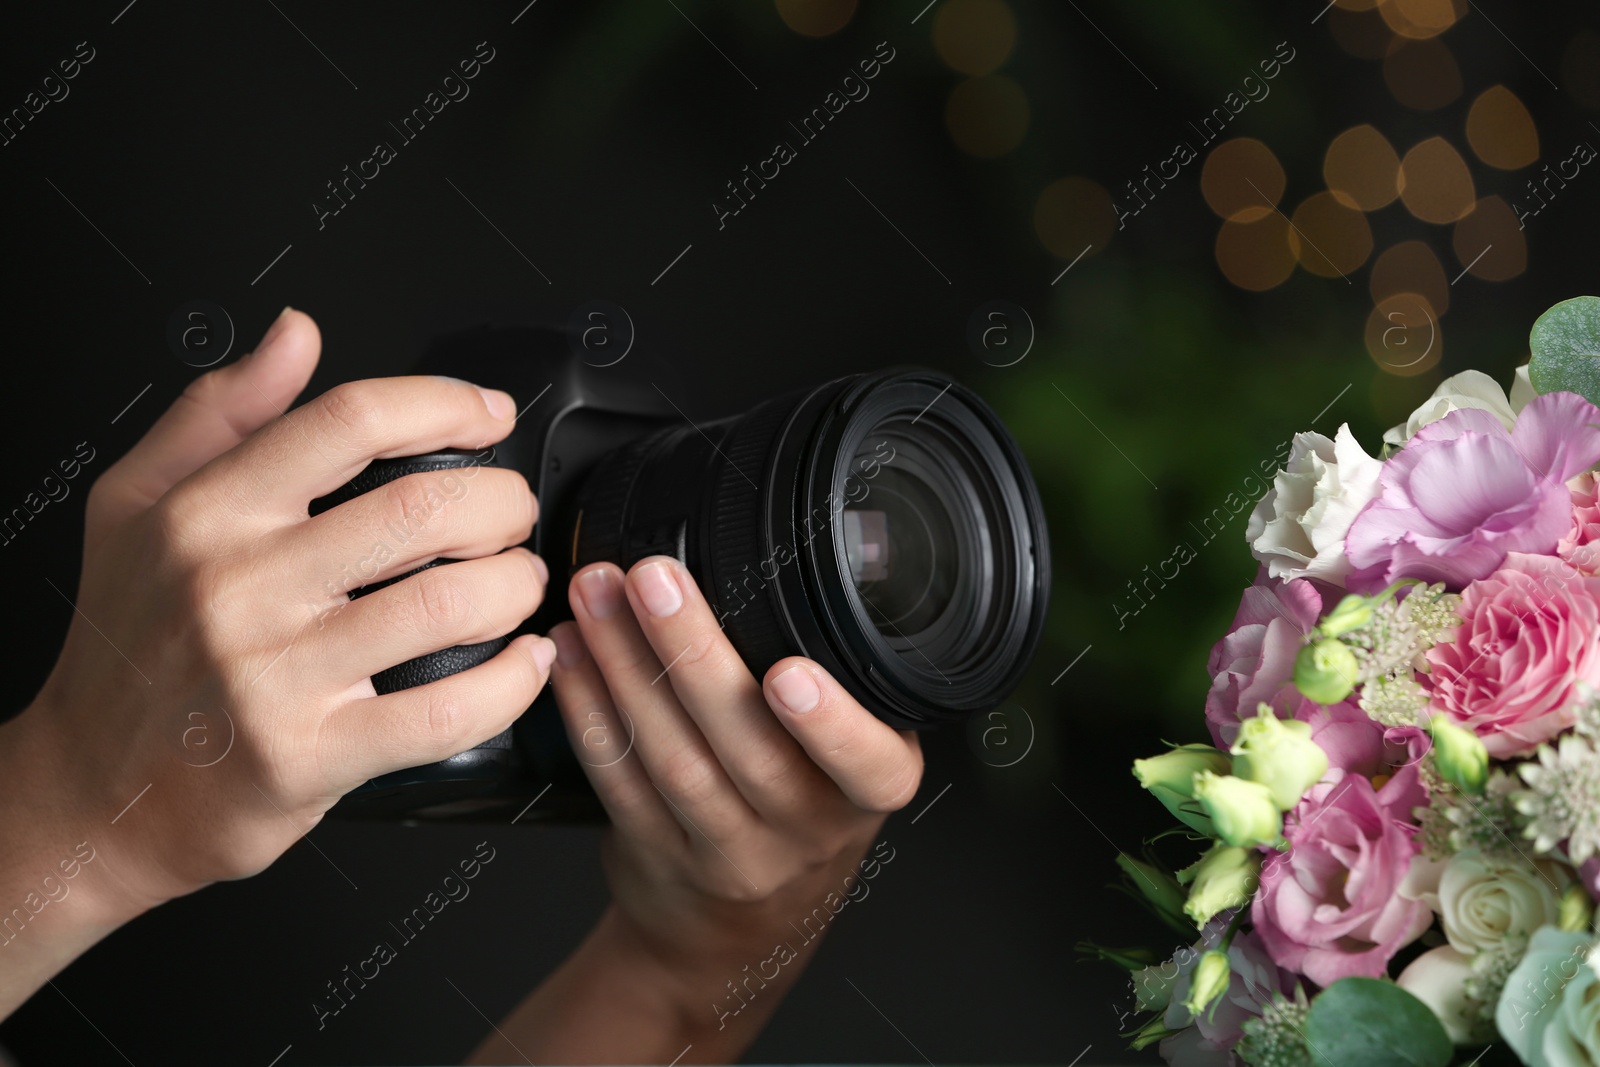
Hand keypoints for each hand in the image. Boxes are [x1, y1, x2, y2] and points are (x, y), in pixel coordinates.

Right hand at [3, 308, 556, 926]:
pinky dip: (511, 683)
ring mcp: (274, 675)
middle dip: (501, 502)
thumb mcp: (136, 508)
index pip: (349, 421)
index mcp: (204, 513)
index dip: (445, 404)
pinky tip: (526, 663)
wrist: (94, 793)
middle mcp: (238, 586)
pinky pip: (445, 714)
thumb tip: (295, 334)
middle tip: (514, 514)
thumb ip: (218, 413)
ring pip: (447, 605)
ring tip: (518, 583)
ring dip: (514, 586)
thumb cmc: (126, 647)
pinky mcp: (309, 757)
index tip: (492, 414)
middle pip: (421, 507)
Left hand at [474, 555, 923, 1062]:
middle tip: (654, 578)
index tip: (790, 673)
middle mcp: (803, 829)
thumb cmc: (802, 816)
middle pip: (746, 746)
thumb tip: (782, 564)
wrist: (735, 935)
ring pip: (673, 758)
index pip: (866, 765)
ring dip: (626, 668)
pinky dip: (588, 711)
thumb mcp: (851, 767)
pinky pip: (619, 779)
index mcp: (867, 793)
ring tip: (597, 597)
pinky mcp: (658, 854)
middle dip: (692, 652)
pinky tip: (571, 655)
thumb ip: (842, 693)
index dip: (831, 723)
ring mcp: (728, 852)